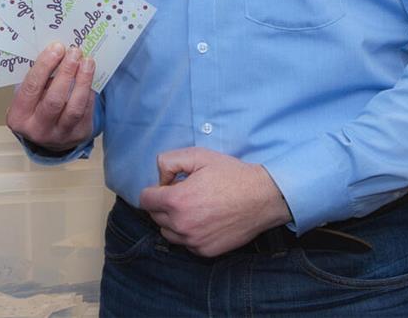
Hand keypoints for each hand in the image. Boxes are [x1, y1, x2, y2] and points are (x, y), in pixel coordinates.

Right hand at [5, 42, 94, 153]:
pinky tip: (90, 75)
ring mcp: (60, 136)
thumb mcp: (27, 97)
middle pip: (54, 100)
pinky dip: (89, 90)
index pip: (31, 88)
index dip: (44, 66)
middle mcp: (38, 130)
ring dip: (83, 81)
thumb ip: (38, 80)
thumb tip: (58, 53)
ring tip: (87, 62)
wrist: (48, 136)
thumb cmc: (35, 108)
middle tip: (74, 52)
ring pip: (74, 108)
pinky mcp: (79, 135)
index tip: (57, 48)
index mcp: (19, 117)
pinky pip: (87, 110)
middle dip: (66, 72)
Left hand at [137, 147, 291, 256]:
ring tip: (193, 207)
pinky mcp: (206, 251)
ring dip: (173, 221)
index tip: (169, 186)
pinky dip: (188, 234)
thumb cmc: (231, 175)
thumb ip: (169, 161)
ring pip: (168, 233)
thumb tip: (159, 178)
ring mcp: (194, 241)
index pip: (145, 200)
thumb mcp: (198, 155)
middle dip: (163, 204)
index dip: (154, 190)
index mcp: (176, 201)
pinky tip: (203, 220)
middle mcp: (182, 225)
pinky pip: (185, 244)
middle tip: (184, 193)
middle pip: (155, 216)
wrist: (262, 198)